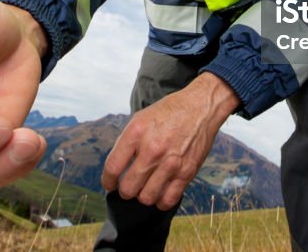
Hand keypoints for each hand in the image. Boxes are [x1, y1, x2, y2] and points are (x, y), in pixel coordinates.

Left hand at [102, 72, 239, 209]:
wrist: (200, 107)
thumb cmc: (169, 112)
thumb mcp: (140, 119)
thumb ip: (127, 143)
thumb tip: (117, 168)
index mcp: (136, 133)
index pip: (112, 168)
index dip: (108, 181)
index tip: (110, 183)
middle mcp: (152, 149)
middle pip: (128, 188)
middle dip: (125, 190)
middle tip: (129, 185)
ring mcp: (170, 163)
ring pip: (146, 198)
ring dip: (143, 196)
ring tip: (145, 187)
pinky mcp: (186, 172)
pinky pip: (168, 200)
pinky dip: (160, 201)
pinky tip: (160, 191)